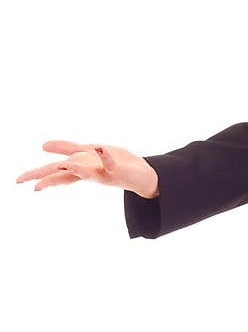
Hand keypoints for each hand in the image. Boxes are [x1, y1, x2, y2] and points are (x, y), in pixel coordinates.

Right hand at [15, 141, 159, 198]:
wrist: (143, 176)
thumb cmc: (114, 162)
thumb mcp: (87, 152)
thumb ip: (66, 148)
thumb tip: (43, 146)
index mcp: (80, 167)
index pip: (55, 172)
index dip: (39, 175)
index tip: (20, 181)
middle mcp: (88, 173)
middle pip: (65, 175)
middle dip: (48, 178)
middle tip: (32, 185)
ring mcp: (102, 173)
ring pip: (86, 173)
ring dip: (76, 169)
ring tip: (62, 166)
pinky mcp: (117, 171)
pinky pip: (110, 163)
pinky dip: (105, 157)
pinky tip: (99, 148)